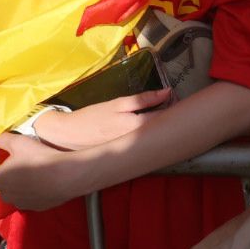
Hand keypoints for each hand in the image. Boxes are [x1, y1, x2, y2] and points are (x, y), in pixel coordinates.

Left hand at [0, 132, 88, 210]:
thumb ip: (2, 139)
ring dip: (26, 188)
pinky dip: (38, 194)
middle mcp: (6, 195)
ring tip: (40, 175)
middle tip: (30, 166)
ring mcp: (22, 204)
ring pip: (20, 195)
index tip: (21, 158)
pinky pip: (34, 200)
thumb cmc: (38, 157)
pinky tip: (48, 184)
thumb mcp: (18, 141)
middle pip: (8, 186)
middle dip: (15, 179)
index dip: (10, 165)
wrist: (65, 175)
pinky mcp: (37, 208)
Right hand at [32, 89, 171, 149]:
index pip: (166, 118)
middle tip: (176, 108)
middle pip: (165, 131)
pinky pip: (146, 146)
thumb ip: (142, 99)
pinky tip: (153, 132)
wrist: (68, 136)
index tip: (180, 100)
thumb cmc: (92, 117)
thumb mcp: (116, 104)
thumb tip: (167, 92)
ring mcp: (133, 151)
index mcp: (136, 127)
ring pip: (157, 139)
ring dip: (164, 128)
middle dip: (173, 119)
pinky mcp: (128, 157)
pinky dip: (152, 138)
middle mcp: (137, 142)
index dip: (176, 108)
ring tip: (167, 118)